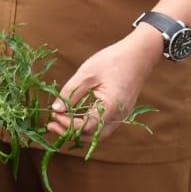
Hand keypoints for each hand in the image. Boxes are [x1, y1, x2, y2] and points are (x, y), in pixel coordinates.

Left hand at [47, 27, 161, 141]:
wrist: (139, 55)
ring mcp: (121, 116)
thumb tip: (56, 109)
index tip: (53, 114)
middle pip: (91, 136)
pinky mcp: (120, 112)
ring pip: (97, 134)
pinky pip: (102, 126)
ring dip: (77, 131)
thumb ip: (70, 93)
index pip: (85, 127)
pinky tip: (74, 118)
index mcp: (111, 108)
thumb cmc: (113, 61)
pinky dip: (87, 126)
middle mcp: (118, 117)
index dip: (67, 124)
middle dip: (70, 133)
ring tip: (59, 122)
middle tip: (51, 124)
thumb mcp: (86, 74)